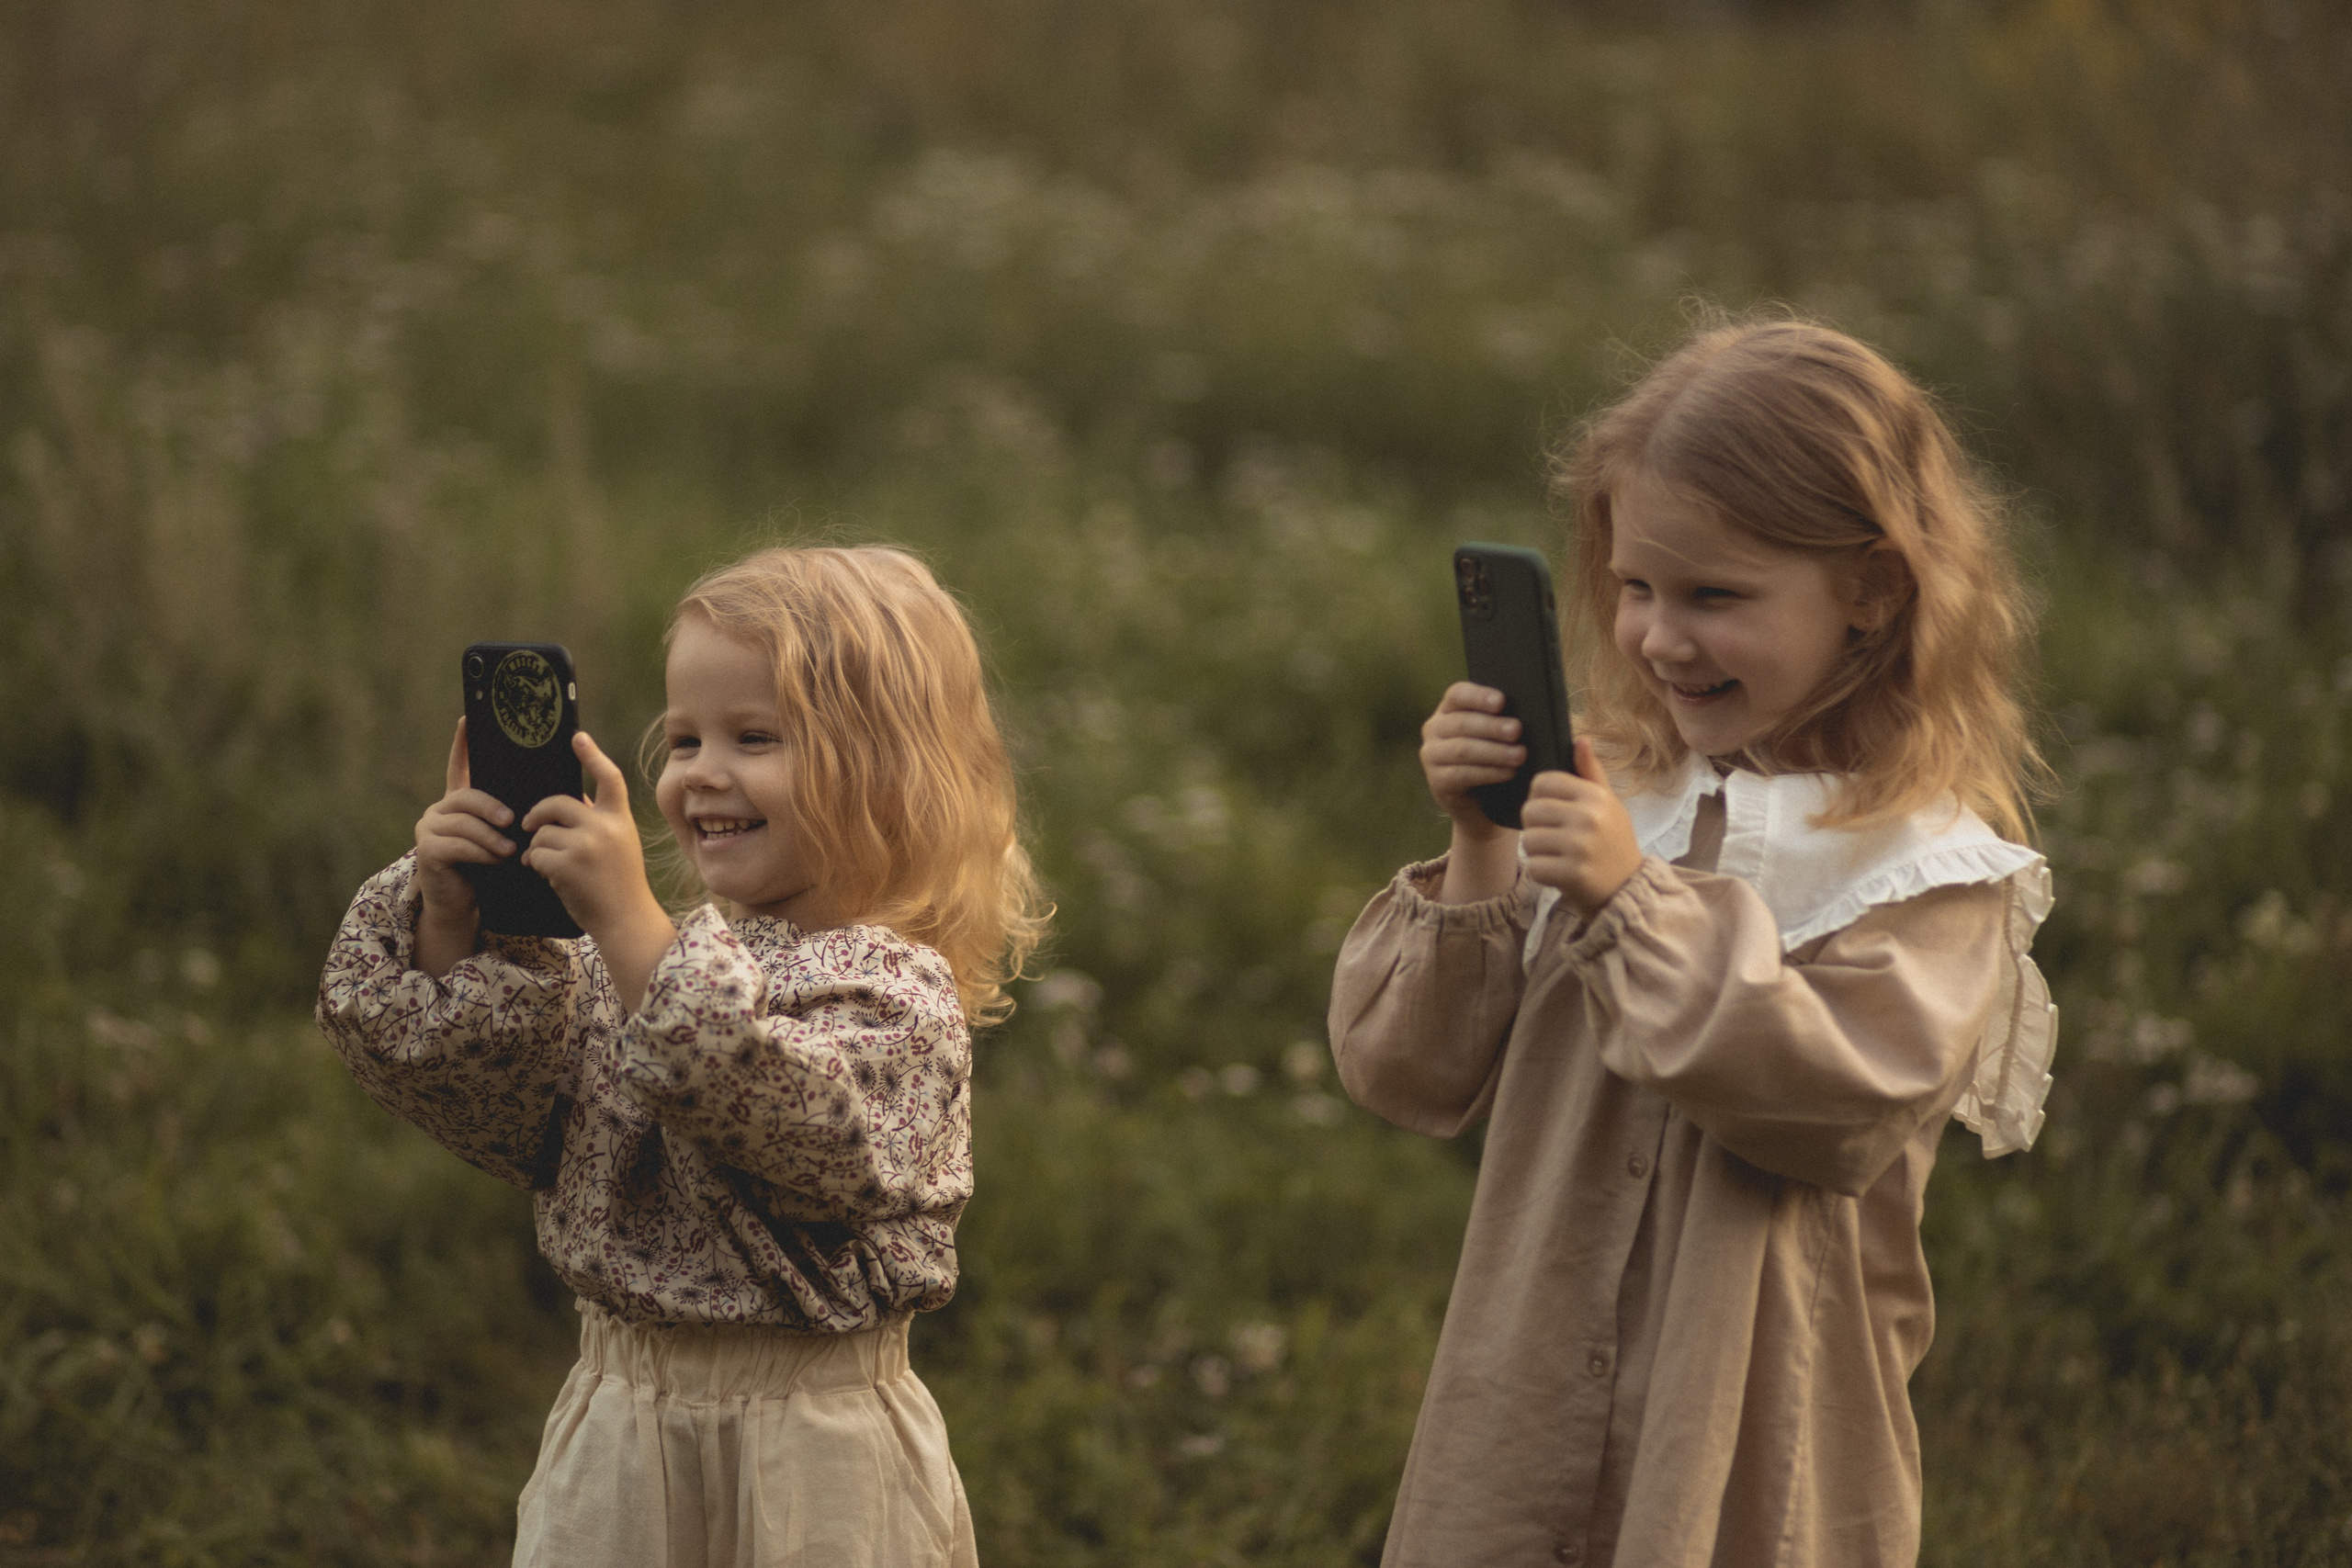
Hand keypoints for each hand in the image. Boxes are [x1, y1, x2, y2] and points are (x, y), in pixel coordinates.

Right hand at [412, 717, 510, 974]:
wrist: (466, 906)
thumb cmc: (492, 870)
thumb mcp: (508, 838)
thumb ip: (522, 815)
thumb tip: (568, 796)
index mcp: (462, 801)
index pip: (460, 766)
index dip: (463, 743)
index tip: (467, 719)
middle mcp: (441, 808)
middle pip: (466, 796)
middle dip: (490, 807)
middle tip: (512, 820)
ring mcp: (429, 828)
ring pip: (462, 822)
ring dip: (489, 836)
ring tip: (509, 849)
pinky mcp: (426, 850)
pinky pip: (454, 845)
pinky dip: (478, 852)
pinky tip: (495, 860)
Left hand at [519, 732, 676, 1010]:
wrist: (625, 920)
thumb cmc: (618, 885)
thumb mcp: (618, 846)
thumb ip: (598, 824)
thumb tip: (568, 805)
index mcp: (620, 818)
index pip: (609, 777)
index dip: (592, 755)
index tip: (577, 737)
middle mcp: (605, 826)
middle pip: (557, 803)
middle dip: (538, 815)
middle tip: (529, 826)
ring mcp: (586, 844)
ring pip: (542, 832)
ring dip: (536, 848)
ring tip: (546, 864)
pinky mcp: (568, 863)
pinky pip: (536, 853)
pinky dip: (535, 864)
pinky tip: (546, 875)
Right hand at [1419, 682, 1523, 903]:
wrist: (1487, 806)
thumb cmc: (1501, 760)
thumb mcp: (1505, 737)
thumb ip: (1514, 719)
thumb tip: (1540, 706)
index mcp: (1450, 709)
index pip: (1458, 694)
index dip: (1478, 696)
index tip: (1502, 702)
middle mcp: (1435, 729)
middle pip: (1461, 723)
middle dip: (1491, 726)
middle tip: (1518, 730)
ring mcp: (1431, 756)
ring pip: (1461, 750)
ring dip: (1493, 751)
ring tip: (1520, 755)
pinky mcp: (1437, 782)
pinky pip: (1461, 775)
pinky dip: (1488, 773)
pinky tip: (1509, 773)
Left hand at [1521, 737, 1643, 917]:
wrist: (1628, 889)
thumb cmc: (1613, 842)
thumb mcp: (1607, 804)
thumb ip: (1590, 773)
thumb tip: (1580, 738)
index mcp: (1595, 796)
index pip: (1543, 782)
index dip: (1541, 798)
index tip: (1554, 812)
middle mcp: (1589, 817)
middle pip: (1530, 811)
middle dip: (1536, 826)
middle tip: (1557, 839)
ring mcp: (1580, 847)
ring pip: (1528, 840)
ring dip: (1538, 852)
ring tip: (1560, 856)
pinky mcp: (1572, 874)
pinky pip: (1533, 867)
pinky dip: (1542, 873)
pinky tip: (1561, 873)